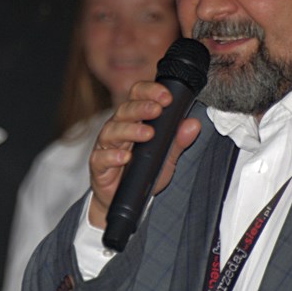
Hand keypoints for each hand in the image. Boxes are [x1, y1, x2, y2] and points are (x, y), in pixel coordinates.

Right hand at [87, 81, 200, 228]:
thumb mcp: (166, 157)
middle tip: (158, 110)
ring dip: (130, 130)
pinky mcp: (98, 164)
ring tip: (147, 134)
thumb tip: (193, 124)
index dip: (150, 92)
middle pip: (125, 110)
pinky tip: (126, 158)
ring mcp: (106, 145)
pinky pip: (101, 157)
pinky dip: (113, 156)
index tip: (166, 97)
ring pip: (112, 130)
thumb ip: (178, 141)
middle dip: (142, 107)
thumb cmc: (142, 172)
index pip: (138, 96)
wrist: (121, 198)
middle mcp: (118, 128)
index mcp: (134, 119)